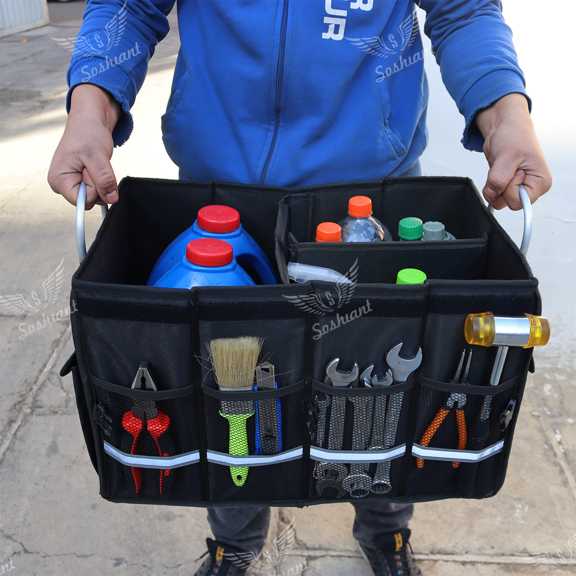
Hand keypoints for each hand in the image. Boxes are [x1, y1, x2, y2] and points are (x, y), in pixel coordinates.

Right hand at [48, 84, 120, 208]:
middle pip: (89, 200)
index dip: (94, 189)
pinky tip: (95, 166)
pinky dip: (101, 179)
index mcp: (59, 180)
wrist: (89, 121)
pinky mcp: (80, 181)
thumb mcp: (98, 157)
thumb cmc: (87, 133)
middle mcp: (61, 184)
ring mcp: (71, 182)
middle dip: (98, 184)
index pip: (82, 201)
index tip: (92, 171)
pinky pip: (97, 189)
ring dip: (100, 181)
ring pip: (95, 195)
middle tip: (94, 165)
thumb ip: (104, 181)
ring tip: (94, 163)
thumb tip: (112, 199)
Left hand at [477, 93, 551, 209]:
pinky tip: (497, 170)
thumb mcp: (506, 157)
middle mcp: (531, 187)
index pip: (518, 203)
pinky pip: (493, 194)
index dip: (508, 189)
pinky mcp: (507, 185)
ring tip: (501, 167)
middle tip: (504, 168)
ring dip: (493, 185)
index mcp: (540, 182)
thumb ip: (499, 180)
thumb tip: (494, 194)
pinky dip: (490, 184)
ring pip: (498, 200)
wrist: (504, 127)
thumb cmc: (514, 136)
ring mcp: (518, 187)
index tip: (511, 172)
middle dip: (499, 187)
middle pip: (507, 203)